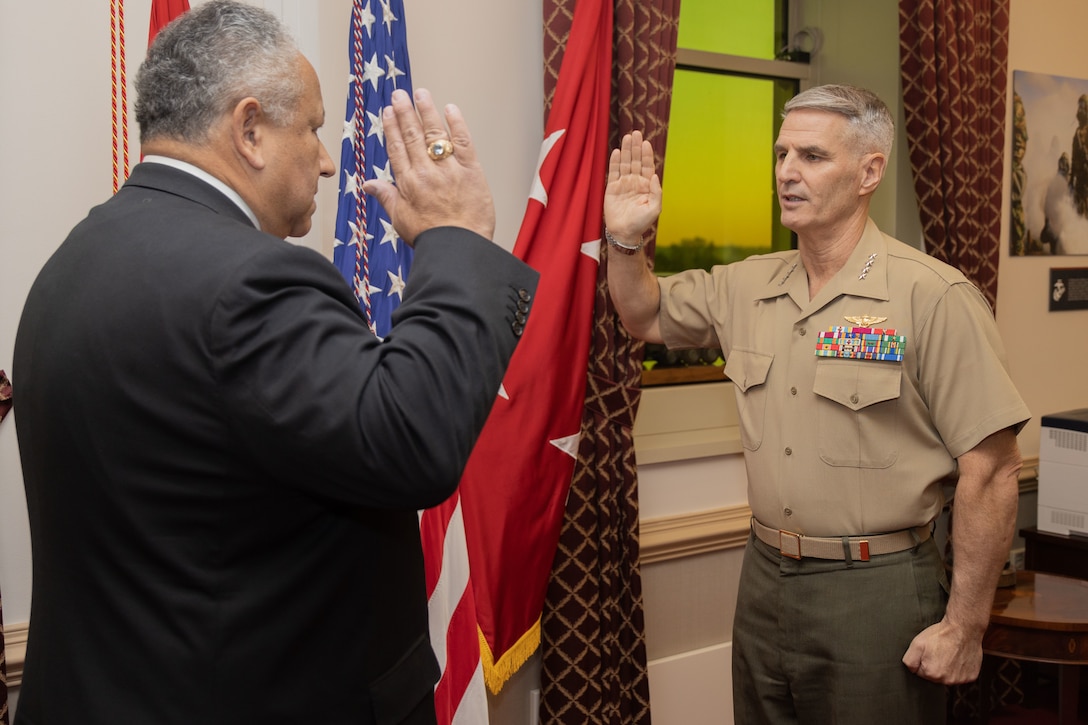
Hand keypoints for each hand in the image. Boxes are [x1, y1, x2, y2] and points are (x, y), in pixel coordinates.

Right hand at [363, 88, 495, 244]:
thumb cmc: (432, 239)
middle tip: (399, 95)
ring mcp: (449, 170)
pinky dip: (457, 124)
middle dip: (405, 113)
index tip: (388, 112)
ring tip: (420, 93)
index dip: (391, 128)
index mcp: (408, 184)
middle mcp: (426, 172)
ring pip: (435, 134)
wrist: (459, 249)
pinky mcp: (472, 172)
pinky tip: (451, 109)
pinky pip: (463, 142)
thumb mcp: (400, 220)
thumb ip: (385, 197)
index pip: (397, 149)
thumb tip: (368, 184)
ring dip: (426, 111)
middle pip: (413, 136)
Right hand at [603, 131, 661, 243]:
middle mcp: (635, 182)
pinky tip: (617, 152)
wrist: (624, 232)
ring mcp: (623, 184)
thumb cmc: (641, 223)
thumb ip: (657, 192)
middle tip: (636, 133)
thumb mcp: (655, 208)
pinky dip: (615, 162)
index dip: (647, 154)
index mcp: (646, 186)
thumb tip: (654, 175)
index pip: (647, 166)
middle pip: (636, 160)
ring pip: (625, 163)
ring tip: (627, 137)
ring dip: (626, 150)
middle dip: (636, 147)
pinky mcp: (612, 188)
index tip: (646, 142)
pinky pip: (613, 172)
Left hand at [902, 619, 983, 684]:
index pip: (921, 672)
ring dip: (947, 668)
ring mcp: (960, 680)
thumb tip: (911, 670)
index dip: (923, 660)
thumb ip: (909, 661)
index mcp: (931, 674)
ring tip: (949, 653)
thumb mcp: (917, 644)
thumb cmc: (941, 635)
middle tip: (939, 651)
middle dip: (934, 665)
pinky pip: (961, 675)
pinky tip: (959, 657)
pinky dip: (960, 668)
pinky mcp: (971, 677)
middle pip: (935, 676)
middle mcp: (946, 680)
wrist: (964, 628)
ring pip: (948, 676)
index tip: (929, 651)